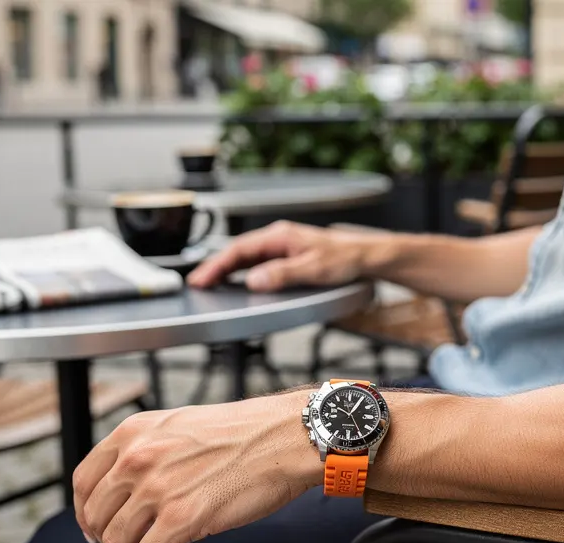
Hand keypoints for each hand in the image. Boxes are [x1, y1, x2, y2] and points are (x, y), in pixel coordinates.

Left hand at [72, 392, 320, 542]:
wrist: (282, 438)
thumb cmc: (242, 433)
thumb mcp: (178, 426)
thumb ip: (146, 451)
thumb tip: (125, 490)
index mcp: (133, 433)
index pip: (83, 482)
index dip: (86, 513)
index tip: (96, 529)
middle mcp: (137, 458)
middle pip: (97, 517)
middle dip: (112, 541)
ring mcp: (157, 488)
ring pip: (117, 542)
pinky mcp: (181, 517)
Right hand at [186, 221, 386, 291]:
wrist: (366, 256)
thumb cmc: (345, 258)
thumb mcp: (313, 269)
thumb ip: (282, 274)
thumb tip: (253, 280)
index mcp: (280, 236)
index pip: (239, 249)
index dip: (217, 265)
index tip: (202, 279)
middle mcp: (278, 238)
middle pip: (238, 252)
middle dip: (215, 267)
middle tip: (197, 285)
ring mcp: (282, 246)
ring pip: (246, 257)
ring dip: (227, 269)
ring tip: (210, 284)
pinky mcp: (288, 256)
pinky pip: (258, 262)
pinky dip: (242, 271)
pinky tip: (237, 281)